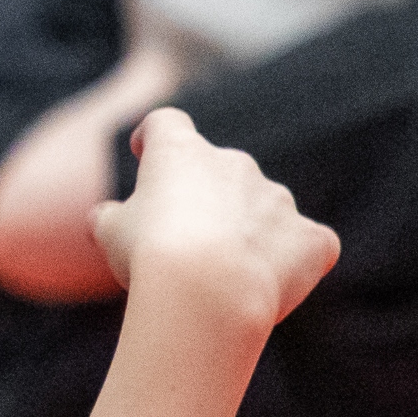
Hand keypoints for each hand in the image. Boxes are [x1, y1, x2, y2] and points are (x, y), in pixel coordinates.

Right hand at [89, 108, 338, 334]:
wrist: (207, 292)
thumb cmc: (150, 256)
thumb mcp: (108, 233)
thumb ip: (110, 217)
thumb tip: (106, 216)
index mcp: (180, 151)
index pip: (166, 124)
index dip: (154, 137)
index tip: (145, 153)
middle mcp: (234, 163)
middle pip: (220, 171)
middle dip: (207, 201)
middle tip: (186, 245)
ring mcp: (277, 198)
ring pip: (264, 207)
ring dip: (250, 229)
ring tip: (228, 275)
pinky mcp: (311, 237)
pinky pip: (309, 242)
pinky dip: (295, 257)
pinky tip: (275, 282)